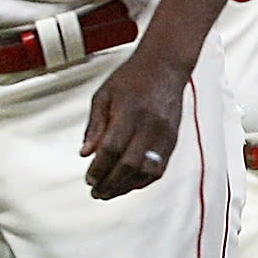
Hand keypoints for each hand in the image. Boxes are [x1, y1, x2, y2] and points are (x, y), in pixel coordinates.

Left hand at [79, 50, 186, 199]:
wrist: (165, 66)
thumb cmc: (133, 77)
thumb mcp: (103, 96)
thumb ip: (94, 126)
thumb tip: (85, 153)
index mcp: (129, 113)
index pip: (111, 150)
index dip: (98, 169)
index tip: (89, 178)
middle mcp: (149, 126)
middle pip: (129, 165)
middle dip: (111, 183)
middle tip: (97, 191)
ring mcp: (164, 134)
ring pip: (147, 171)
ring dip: (128, 186)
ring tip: (112, 191)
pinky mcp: (172, 139)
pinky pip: (160, 167)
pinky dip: (144, 180)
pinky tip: (131, 183)